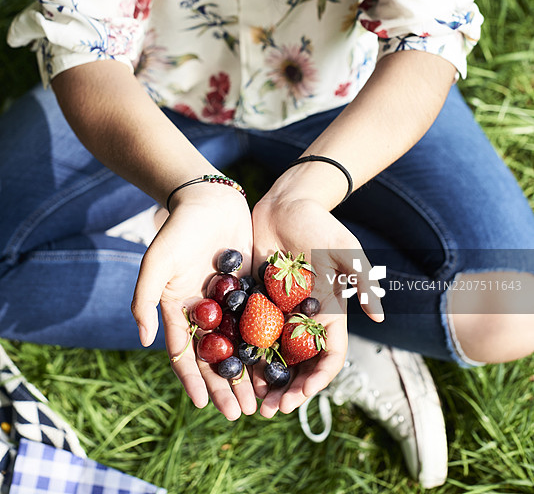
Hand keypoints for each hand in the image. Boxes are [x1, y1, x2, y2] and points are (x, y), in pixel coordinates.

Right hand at [131, 183, 254, 419]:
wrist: (209, 199)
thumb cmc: (178, 230)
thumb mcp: (156, 263)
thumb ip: (145, 300)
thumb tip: (142, 340)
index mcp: (179, 310)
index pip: (186, 355)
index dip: (193, 381)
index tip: (204, 406)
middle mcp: (204, 311)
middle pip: (216, 357)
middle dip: (227, 386)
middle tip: (241, 413)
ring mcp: (229, 302)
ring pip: (241, 345)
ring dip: (249, 372)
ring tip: (263, 399)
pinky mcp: (251, 288)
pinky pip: (260, 321)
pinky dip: (268, 343)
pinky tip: (281, 362)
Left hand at [251, 194, 383, 416]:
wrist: (286, 202)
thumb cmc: (320, 224)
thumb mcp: (345, 250)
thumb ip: (362, 281)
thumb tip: (379, 319)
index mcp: (327, 312)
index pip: (328, 355)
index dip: (317, 379)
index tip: (300, 396)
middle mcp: (302, 317)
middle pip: (298, 364)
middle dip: (288, 390)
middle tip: (269, 410)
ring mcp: (277, 310)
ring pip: (272, 355)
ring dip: (264, 379)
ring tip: (251, 401)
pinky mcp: (254, 299)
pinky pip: (248, 331)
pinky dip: (242, 353)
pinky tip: (230, 368)